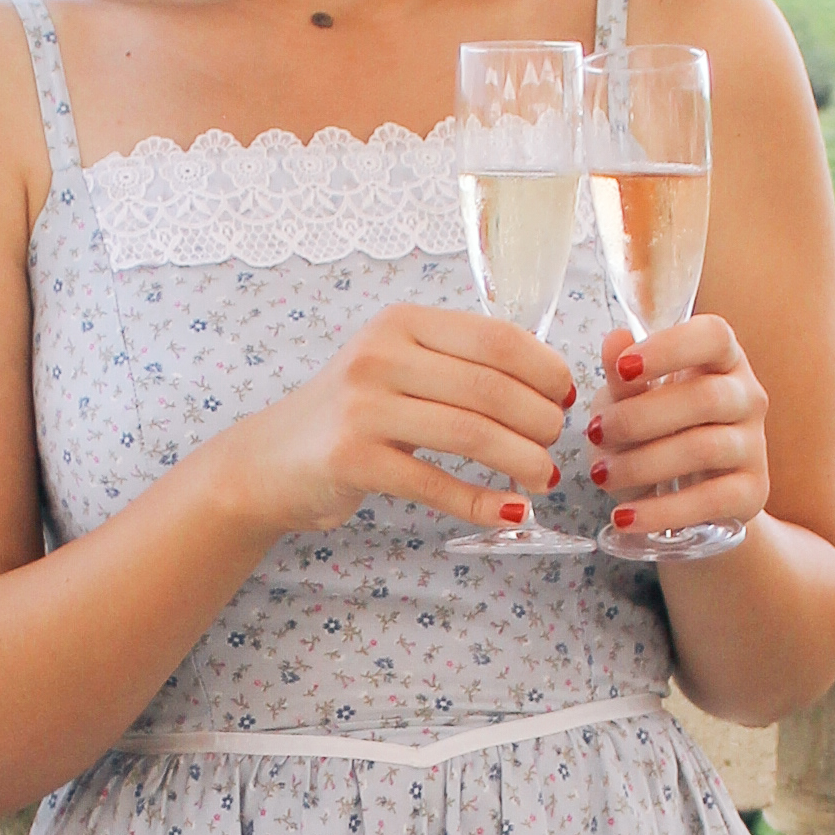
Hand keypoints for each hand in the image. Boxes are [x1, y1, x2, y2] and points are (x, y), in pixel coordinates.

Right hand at [216, 300, 576, 542]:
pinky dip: (482, 502)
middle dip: (540, 420)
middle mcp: (379, 356)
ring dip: (523, 461)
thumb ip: (457, 364)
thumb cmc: (350, 415)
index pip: (496, 338)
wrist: (269, 461)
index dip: (545, 369)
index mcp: (402, 323)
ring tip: (544, 479)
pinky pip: (435, 484)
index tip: (565, 397)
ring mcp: (362, 408)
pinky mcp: (351, 460)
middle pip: (490, 387)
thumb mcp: (397, 367)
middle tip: (557, 445)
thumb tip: (547, 384)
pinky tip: (510, 512)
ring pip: (471, 434)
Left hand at [584, 320, 767, 543]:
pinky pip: (711, 500)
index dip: (670, 348)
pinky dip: (662, 511)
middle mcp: (747, 396)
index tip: (623, 368)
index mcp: (721, 359)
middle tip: (596, 432)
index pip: (714, 335)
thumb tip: (615, 340)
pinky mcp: (752, 492)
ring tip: (601, 475)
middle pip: (706, 398)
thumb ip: (624, 378)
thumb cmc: (657, 433)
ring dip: (643, 463)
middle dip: (640, 417)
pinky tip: (625, 516)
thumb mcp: (632, 402)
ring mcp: (754, 445)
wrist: (686, 497)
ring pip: (705, 448)